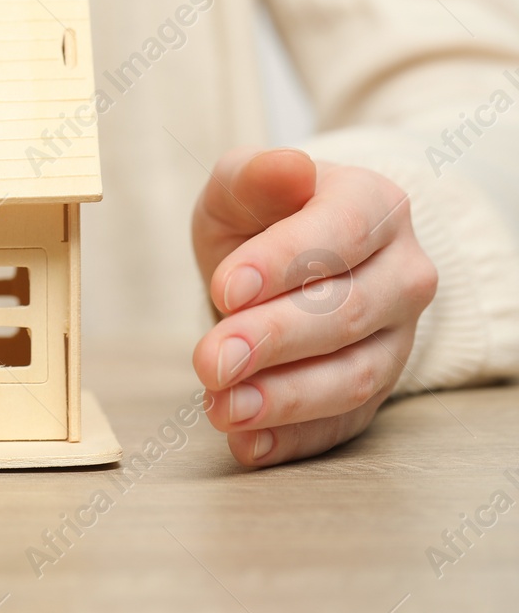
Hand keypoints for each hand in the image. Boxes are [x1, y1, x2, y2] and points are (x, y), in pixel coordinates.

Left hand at [190, 148, 437, 466]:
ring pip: (354, 377)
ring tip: (222, 406)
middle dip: (273, 340)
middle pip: (346, 313)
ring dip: (285, 399)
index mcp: (375, 206)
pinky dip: (295, 439)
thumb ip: (257, 175)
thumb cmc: (262, 216)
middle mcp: (401, 274)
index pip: (340, 234)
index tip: (224, 289)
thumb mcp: (242, 184)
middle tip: (210, 358)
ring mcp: (397, 338)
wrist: (284, 261)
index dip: (283, 264)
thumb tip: (288, 168)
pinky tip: (247, 443)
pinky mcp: (377, 391)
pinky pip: (344, 424)